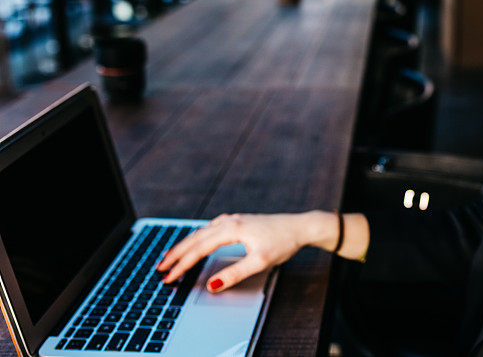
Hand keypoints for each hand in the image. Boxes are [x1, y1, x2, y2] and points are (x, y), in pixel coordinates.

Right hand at [156, 211, 335, 291]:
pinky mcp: (238, 221)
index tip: (168, 277)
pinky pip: (210, 229)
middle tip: (159, 267)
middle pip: (195, 238)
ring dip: (185, 244)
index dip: (182, 264)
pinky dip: (197, 238)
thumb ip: (235, 274)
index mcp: (232, 229)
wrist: (300, 227)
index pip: (199, 249)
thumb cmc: (283, 241)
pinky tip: (196, 241)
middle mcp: (229, 221)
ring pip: (201, 232)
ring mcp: (233, 219)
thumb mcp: (260, 262)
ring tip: (170, 256)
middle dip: (176, 253)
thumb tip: (212, 285)